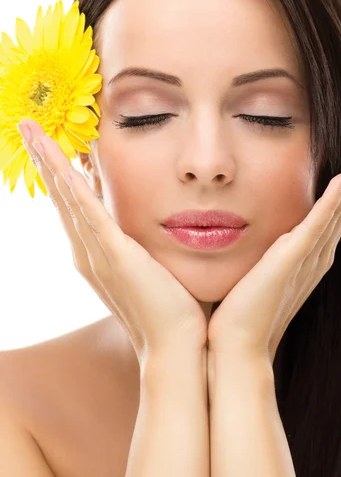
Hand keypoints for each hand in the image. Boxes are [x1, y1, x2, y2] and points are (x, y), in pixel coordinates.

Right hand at [19, 119, 207, 364]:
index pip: (74, 205)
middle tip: (27, 128)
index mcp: (98, 255)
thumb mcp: (152, 270)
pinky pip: (88, 212)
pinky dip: (70, 185)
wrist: (177, 348)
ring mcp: (98, 254)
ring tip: (30, 131)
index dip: (59, 174)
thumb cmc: (171, 311)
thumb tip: (151, 230)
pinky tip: (59, 159)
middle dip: (44, 160)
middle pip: (61, 197)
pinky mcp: (115, 256)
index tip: (49, 146)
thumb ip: (142, 248)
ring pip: (67, 198)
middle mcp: (88, 253)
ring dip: (48, 162)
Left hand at [207, 125, 340, 368]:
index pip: (337, 206)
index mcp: (310, 252)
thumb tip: (265, 240)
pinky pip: (319, 222)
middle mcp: (318, 251)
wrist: (237, 345)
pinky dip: (335, 198)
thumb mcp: (261, 270)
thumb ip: (270, 252)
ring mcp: (309, 254)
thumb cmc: (243, 310)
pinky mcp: (292, 258)